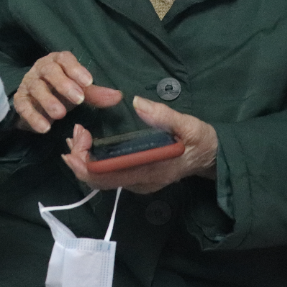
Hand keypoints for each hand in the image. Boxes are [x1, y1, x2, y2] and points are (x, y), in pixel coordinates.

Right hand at [14, 51, 122, 132]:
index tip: (88, 82)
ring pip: (36, 87)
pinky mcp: (20, 100)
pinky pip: (23, 106)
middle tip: (78, 100)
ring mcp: (28, 83)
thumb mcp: (79, 91)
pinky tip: (44, 128)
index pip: (65, 59)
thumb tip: (118, 96)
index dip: (76, 69)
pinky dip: (33, 117)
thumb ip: (96, 94)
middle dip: (63, 84)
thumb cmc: (61, 91)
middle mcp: (41, 69)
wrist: (35, 102)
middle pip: (49, 71)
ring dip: (48, 100)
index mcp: (57, 61)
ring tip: (60, 115)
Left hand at [62, 96, 218, 193]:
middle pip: (99, 181)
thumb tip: (137, 103)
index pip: (107, 176)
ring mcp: (139, 183)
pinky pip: (109, 177)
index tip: (77, 139)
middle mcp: (140, 182)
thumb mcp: (188, 125)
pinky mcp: (138, 179)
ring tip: (76, 138)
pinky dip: (94, 163)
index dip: (85, 162)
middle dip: (79, 161)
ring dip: (84, 162)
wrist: (213, 157)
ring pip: (102, 181)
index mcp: (150, 171)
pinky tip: (89, 147)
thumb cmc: (201, 141)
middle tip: (73, 135)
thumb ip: (164, 116)